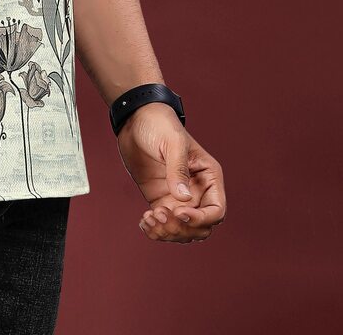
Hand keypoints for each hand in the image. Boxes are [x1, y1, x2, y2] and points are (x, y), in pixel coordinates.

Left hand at [116, 102, 226, 243]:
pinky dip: (155, 230)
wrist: (136, 119)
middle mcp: (197, 192)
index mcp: (208, 177)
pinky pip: (164, 225)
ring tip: (149, 217)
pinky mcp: (161, 200)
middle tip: (160, 214)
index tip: (179, 212)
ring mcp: (178, 198)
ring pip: (182, 231)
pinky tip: (144, 221)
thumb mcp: (173, 142)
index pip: (216, 211)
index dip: (201, 219)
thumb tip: (183, 199)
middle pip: (200, 227)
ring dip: (167, 232)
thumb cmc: (160, 124)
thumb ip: (178, 170)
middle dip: (182, 228)